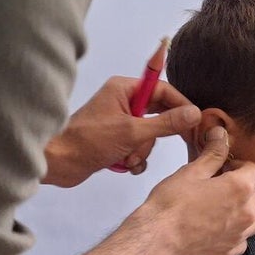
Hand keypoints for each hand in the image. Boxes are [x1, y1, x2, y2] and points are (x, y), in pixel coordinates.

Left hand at [43, 77, 200, 186]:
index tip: (195, 121)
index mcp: (124, 89)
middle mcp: (122, 101)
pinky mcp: (114, 140)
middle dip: (154, 135)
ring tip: (128, 158)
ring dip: (141, 150)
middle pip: (158, 114)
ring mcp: (118, 121)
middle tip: (164, 143)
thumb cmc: (90, 141)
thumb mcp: (132, 132)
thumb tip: (194, 113)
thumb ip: (166, 123)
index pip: (163, 90)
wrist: (59, 163)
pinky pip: (137, 147)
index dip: (180, 105)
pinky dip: (134, 158)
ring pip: (148, 135)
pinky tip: (125, 165)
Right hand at [138, 126, 254, 254]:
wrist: (156, 240)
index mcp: (240, 188)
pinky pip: (244, 240)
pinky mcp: (229, 251)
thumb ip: (213, 153)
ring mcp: (240, 234)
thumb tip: (221, 134)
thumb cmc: (170, 205)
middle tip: (220, 187)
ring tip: (226, 208)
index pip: (254, 170)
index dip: (238, 166)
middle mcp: (247, 212)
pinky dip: (237, 233)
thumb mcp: (191, 171)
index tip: (224, 169)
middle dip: (243, 187)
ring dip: (248, 211)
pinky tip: (219, 228)